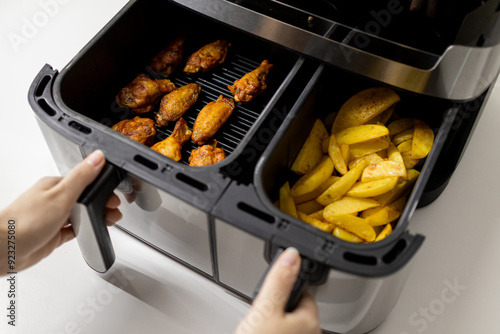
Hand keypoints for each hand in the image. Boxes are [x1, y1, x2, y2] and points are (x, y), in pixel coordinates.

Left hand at [0, 150, 121, 274]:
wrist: (4, 249)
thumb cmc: (25, 221)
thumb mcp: (61, 195)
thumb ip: (82, 176)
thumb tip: (98, 156)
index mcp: (55, 185)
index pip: (85, 181)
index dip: (102, 188)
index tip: (115, 196)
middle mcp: (54, 199)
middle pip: (85, 198)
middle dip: (103, 203)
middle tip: (114, 210)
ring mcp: (52, 217)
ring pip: (81, 213)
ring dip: (96, 215)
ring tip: (110, 220)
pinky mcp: (51, 234)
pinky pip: (72, 230)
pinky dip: (83, 229)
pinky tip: (89, 231)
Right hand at [235, 248, 320, 333]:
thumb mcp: (265, 308)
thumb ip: (279, 281)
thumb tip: (291, 255)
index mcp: (310, 321)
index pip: (303, 293)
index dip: (284, 288)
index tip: (272, 289)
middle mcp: (310, 333)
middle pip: (294, 308)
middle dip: (278, 305)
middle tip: (261, 312)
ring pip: (287, 322)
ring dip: (274, 319)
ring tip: (259, 324)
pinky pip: (282, 331)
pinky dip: (273, 328)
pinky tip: (260, 331)